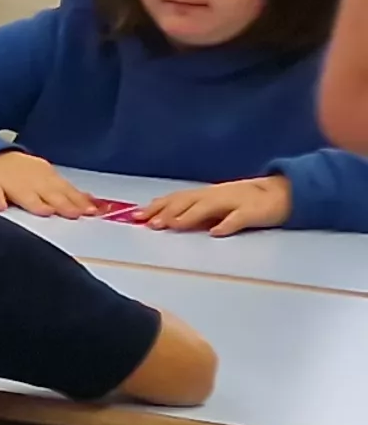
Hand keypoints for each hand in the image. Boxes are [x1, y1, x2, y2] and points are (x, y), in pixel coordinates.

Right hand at [0, 149, 98, 217]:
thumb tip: (92, 201)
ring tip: (44, 211)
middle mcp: (30, 180)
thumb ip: (65, 190)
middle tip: (74, 214)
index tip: (91, 211)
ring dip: (34, 202)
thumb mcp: (45, 177)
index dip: (78, 200)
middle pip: (48, 193)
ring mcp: (8, 183)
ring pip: (23, 194)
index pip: (65, 189)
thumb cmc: (19, 172)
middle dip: (62, 203)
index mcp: (45, 177)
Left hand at [142, 175, 293, 234]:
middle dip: (168, 211)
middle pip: (189, 200)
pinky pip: (241, 218)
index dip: (157, 206)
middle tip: (150, 223)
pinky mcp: (256, 212)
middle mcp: (219, 195)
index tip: (137, 216)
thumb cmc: (248, 201)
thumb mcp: (219, 204)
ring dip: (190, 215)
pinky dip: (228, 224)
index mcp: (209, 193)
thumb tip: (167, 219)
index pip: (178, 198)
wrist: (287, 192)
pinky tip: (216, 232)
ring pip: (211, 206)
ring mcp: (238, 201)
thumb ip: (196, 211)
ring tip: (173, 225)